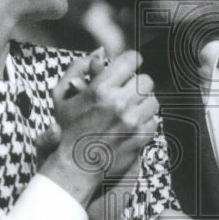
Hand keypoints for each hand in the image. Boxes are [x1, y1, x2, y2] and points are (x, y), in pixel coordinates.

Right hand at [39, 49, 158, 210]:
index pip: (131, 60)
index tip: (128, 69)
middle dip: (136, 85)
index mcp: (100, 88)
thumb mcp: (62, 95)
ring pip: (153, 100)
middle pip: (146, 80)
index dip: (131, 62)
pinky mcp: (141, 137)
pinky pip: (155, 120)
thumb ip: (78, 68)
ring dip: (143, 104)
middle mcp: (118, 103)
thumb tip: (100, 53)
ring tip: (129, 111)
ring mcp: (132, 121)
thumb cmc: (68, 129)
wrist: (75, 166)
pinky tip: (132, 126)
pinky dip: (146, 122)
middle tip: (126, 94)